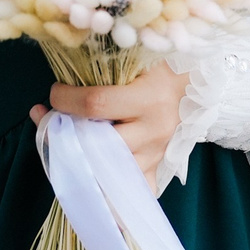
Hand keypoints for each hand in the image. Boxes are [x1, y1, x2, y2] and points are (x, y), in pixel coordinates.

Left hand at [32, 64, 190, 188]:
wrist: (196, 85)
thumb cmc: (160, 68)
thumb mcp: (136, 62)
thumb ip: (101, 72)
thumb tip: (57, 88)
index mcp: (149, 99)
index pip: (95, 103)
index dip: (66, 100)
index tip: (55, 93)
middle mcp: (155, 131)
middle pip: (100, 143)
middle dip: (67, 134)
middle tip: (53, 121)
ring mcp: (156, 154)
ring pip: (110, 169)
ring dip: (81, 157)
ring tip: (66, 142)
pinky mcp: (157, 168)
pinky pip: (130, 187)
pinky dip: (110, 187)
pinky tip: (93, 176)